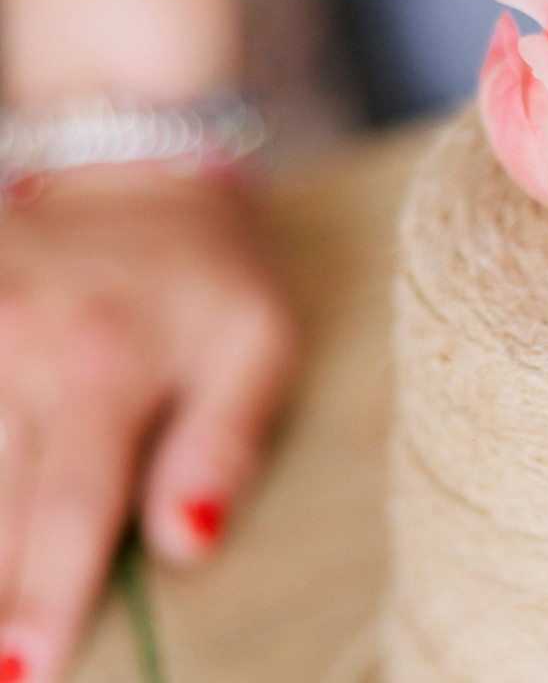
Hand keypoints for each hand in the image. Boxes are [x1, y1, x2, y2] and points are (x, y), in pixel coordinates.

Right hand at [0, 166, 295, 682]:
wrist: (139, 177)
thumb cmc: (213, 279)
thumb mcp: (259, 345)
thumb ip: (224, 442)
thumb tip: (190, 544)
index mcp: (105, 361)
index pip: (69, 506)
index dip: (45, 597)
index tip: (27, 673)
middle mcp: (12, 340)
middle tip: (10, 662)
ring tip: (3, 611)